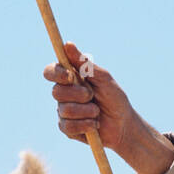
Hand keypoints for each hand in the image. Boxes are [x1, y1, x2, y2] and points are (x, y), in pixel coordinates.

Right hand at [42, 41, 168, 172]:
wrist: (123, 124)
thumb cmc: (114, 98)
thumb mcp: (103, 78)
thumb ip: (85, 64)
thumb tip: (68, 44)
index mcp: (69, 78)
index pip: (50, 71)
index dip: (56, 73)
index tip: (70, 76)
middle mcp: (63, 94)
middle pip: (57, 92)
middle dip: (78, 95)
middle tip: (92, 96)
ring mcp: (64, 112)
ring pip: (64, 110)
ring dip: (85, 111)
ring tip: (97, 112)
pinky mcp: (68, 129)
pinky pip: (68, 127)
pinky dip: (84, 125)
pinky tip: (94, 124)